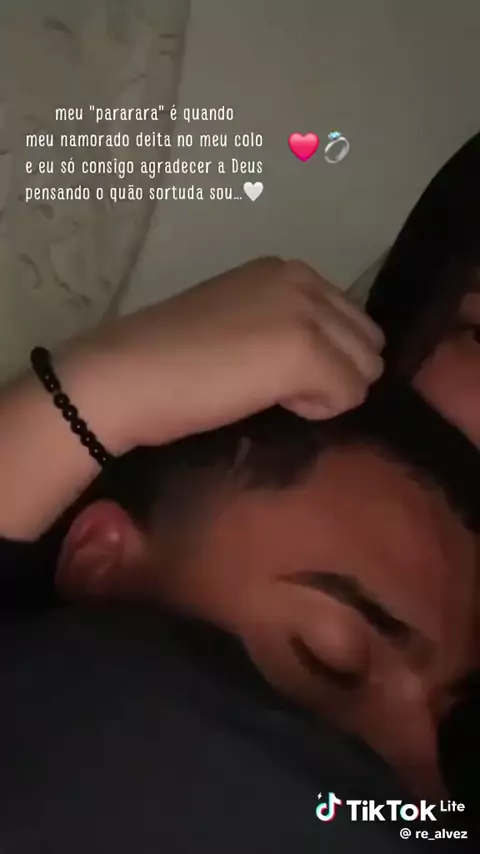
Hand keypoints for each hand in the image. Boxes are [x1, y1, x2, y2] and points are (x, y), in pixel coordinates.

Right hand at [94, 257, 384, 447]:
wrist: (125, 375)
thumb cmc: (168, 359)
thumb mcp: (237, 320)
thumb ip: (283, 324)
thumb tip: (325, 362)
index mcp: (287, 270)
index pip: (348, 319)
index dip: (321, 355)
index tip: (269, 367)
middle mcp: (304, 280)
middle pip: (366, 343)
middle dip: (332, 372)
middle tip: (274, 386)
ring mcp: (307, 313)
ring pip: (364, 369)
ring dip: (326, 391)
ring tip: (271, 393)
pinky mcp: (306, 353)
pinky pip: (350, 395)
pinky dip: (317, 410)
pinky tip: (271, 403)